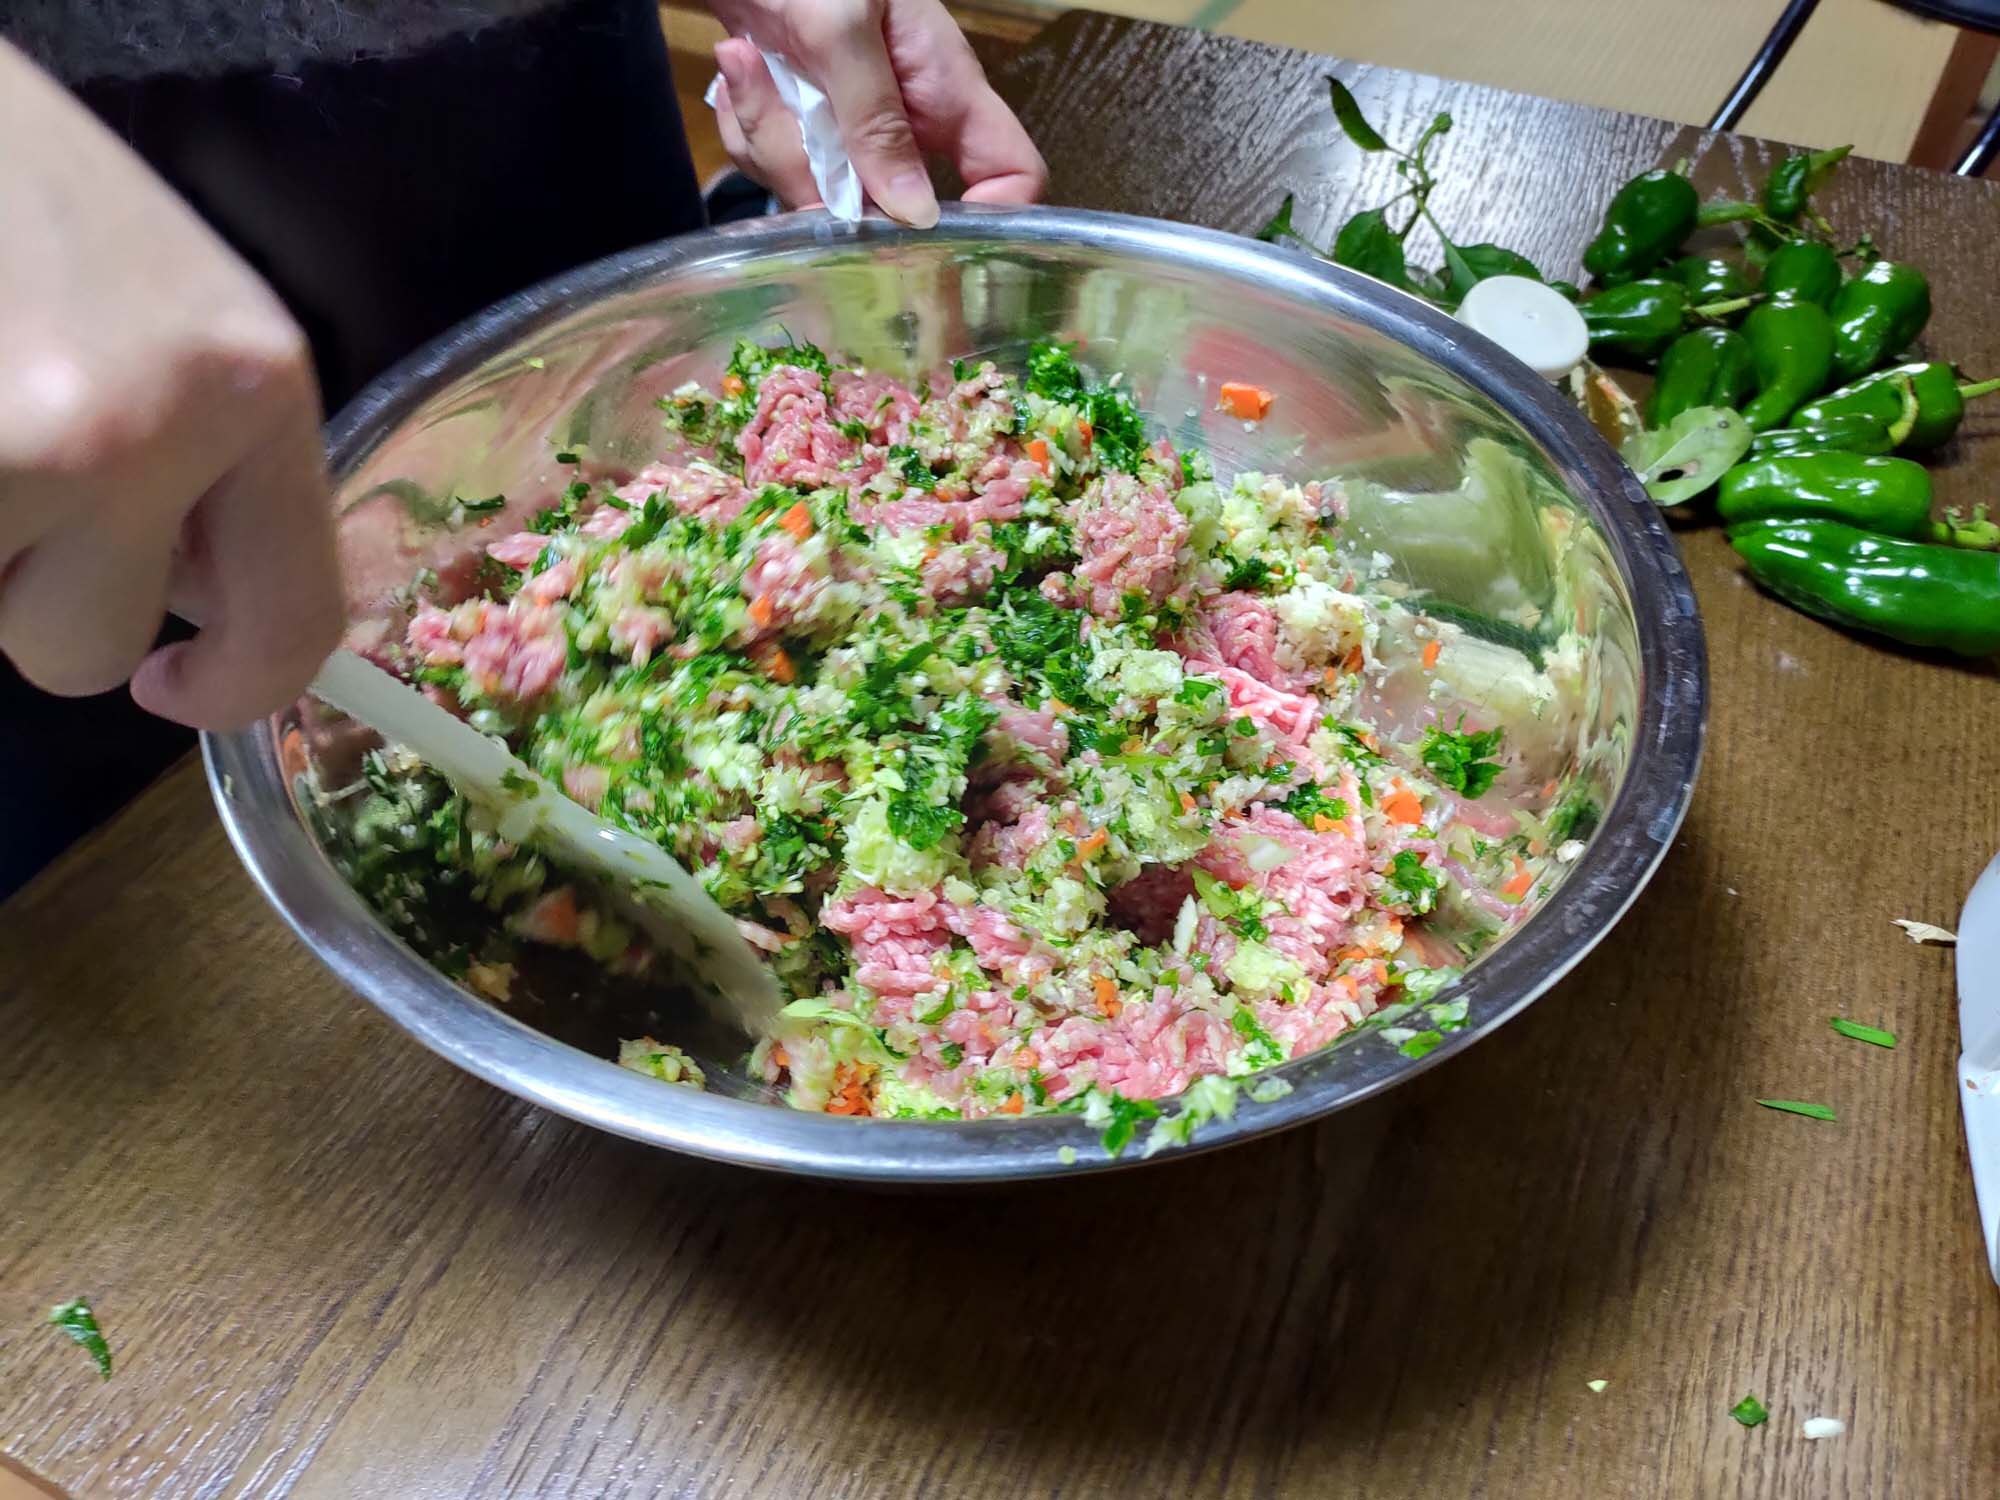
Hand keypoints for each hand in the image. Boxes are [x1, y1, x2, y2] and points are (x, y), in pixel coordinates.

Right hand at [0, 43, 340, 729]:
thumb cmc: (30, 198)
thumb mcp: (178, 318)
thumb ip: (212, 467)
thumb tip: (197, 612)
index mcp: (255, 390)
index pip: (294, 618)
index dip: (234, 688)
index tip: (172, 683)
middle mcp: (154, 427)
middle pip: (86, 649)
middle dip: (35, 596)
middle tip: (20, 472)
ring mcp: (36, 447)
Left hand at [706, 0, 1045, 226]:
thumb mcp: (841, 27)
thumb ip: (876, 119)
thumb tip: (916, 214)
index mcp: (946, 90)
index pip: (1013, 173)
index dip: (995, 218)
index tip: (937, 241)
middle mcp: (907, 122)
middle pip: (892, 211)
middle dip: (826, 184)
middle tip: (791, 120)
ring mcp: (853, 132)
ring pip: (822, 197)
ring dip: (771, 140)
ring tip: (750, 65)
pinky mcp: (805, 131)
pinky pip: (777, 168)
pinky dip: (748, 126)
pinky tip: (741, 70)